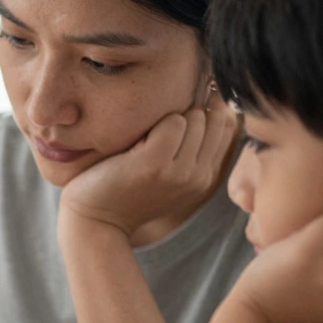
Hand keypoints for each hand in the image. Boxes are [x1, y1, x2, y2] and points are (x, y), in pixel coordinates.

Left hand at [60, 87, 238, 237]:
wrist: (94, 221)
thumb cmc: (124, 189)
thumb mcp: (168, 172)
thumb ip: (192, 147)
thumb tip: (212, 101)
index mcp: (205, 178)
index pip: (228, 126)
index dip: (210, 108)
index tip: (185, 106)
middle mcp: (199, 177)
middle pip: (214, 118)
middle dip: (190, 111)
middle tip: (158, 128)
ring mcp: (180, 172)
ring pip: (195, 117)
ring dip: (170, 117)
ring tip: (145, 139)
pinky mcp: (157, 163)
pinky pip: (173, 121)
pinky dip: (154, 122)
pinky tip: (135, 143)